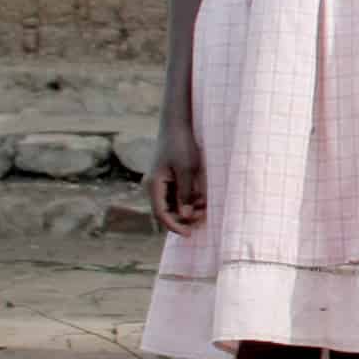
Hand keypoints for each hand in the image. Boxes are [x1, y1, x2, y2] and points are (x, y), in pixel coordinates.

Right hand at [148, 116, 206, 235]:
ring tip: (205, 207)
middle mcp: (153, 186)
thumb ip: (186, 193)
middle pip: (166, 212)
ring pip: (173, 204)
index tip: (190, 234)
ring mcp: (160, 183)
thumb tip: (185, 216)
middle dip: (184, 218)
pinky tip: (202, 198)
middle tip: (203, 218)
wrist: (177, 125)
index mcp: (153, 185)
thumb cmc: (182, 145)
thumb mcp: (188, 169)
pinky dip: (188, 199)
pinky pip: (176, 195)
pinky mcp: (168, 179)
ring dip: (188, 209)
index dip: (175, 226)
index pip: (161, 214)